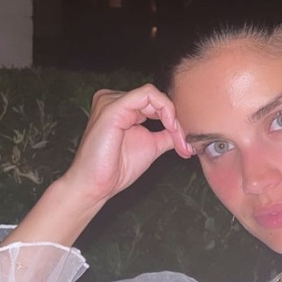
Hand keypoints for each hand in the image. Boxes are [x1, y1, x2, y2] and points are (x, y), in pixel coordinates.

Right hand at [61, 84, 196, 207]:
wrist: (95, 186)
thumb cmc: (117, 169)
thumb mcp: (151, 146)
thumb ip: (166, 134)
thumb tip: (186, 131)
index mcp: (120, 107)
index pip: (155, 103)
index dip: (175, 120)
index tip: (185, 144)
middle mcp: (113, 99)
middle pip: (156, 99)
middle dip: (176, 121)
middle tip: (185, 144)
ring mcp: (111, 101)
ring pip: (154, 95)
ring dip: (173, 118)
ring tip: (178, 140)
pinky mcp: (113, 106)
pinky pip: (147, 95)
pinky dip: (165, 110)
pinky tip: (170, 127)